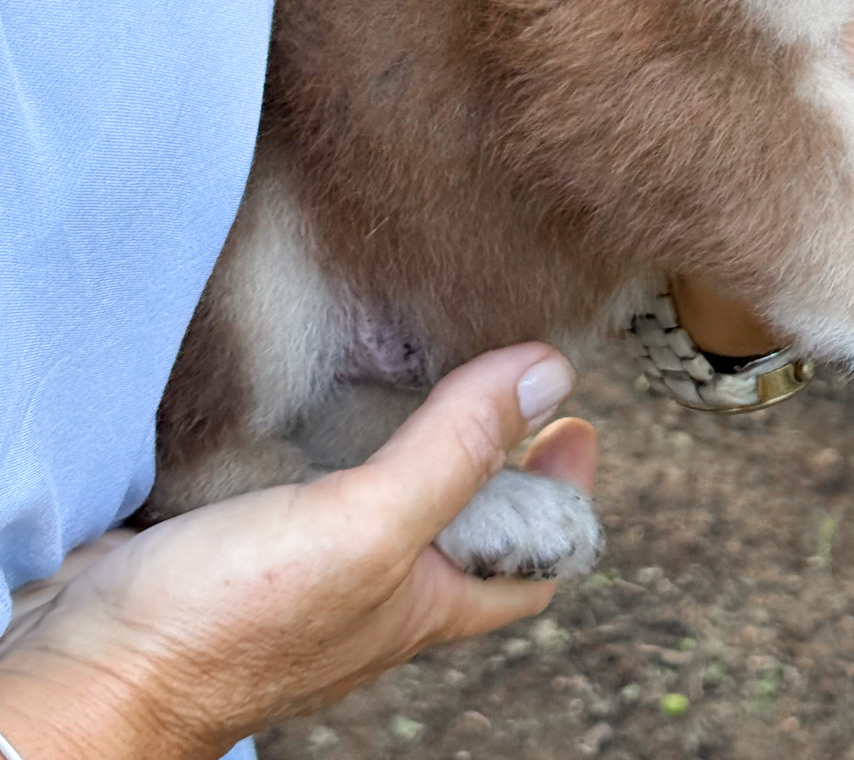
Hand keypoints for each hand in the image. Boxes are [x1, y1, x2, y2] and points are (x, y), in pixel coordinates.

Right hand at [0, 344, 593, 759]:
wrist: (96, 670)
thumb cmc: (234, 625)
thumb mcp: (369, 528)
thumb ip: (455, 453)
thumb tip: (550, 376)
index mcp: (425, 602)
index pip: (533, 563)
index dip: (569, 500)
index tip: (579, 424)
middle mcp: (375, 590)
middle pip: (463, 528)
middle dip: (495, 457)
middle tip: (507, 374)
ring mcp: (308, 569)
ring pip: (386, 502)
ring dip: (414, 438)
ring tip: (423, 361)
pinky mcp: (245, 540)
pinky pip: (312, 485)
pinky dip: (332, 438)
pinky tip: (321, 392)